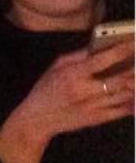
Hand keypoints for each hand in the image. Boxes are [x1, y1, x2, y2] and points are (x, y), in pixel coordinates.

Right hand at [6, 44, 134, 143]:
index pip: (103, 59)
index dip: (122, 49)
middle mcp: (84, 92)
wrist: (36, 120)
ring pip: (125, 94)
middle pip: (120, 78)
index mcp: (73, 75)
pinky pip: (122, 111)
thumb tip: (102, 44)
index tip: (134, 42)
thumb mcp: (57, 67)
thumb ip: (80, 55)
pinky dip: (134, 102)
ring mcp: (92, 107)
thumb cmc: (46, 90)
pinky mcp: (96, 119)